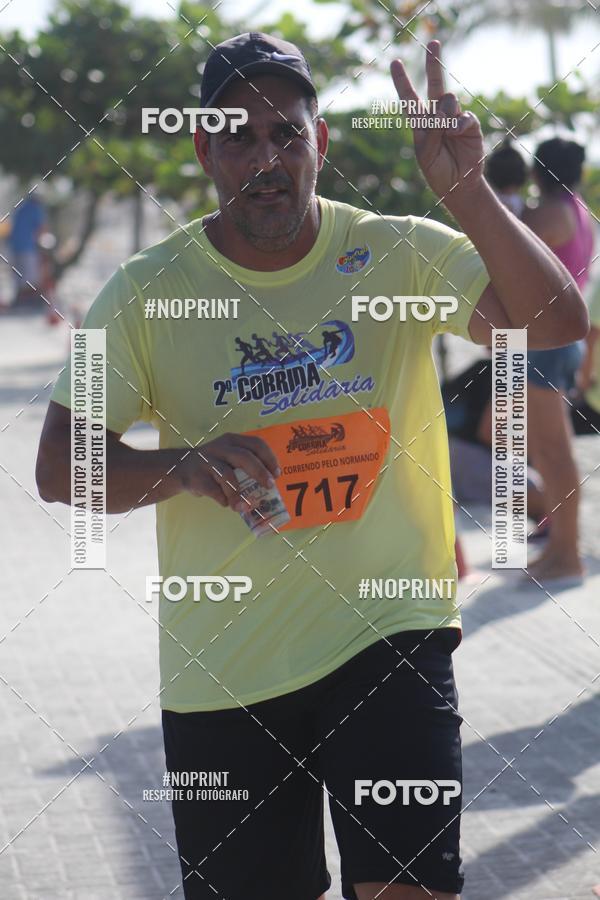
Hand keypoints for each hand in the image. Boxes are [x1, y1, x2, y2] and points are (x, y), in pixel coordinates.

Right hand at [179, 432, 279, 511]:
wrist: (179, 468)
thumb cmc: (213, 465)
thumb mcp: (228, 457)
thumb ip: (246, 466)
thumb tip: (269, 487)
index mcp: (232, 441)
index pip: (256, 444)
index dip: (269, 458)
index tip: (276, 474)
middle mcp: (220, 448)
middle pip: (244, 457)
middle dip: (260, 472)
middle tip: (269, 486)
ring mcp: (207, 461)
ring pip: (227, 475)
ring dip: (238, 494)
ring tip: (244, 507)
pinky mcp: (196, 477)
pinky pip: (213, 490)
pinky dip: (223, 499)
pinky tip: (227, 504)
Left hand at [390, 41, 484, 200]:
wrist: (457, 186)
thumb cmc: (437, 171)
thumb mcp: (425, 154)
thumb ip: (432, 130)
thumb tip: (447, 105)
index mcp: (421, 123)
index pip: (409, 99)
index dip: (403, 81)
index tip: (395, 62)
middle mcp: (438, 116)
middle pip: (435, 85)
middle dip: (433, 63)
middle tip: (433, 42)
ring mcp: (455, 118)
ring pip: (448, 100)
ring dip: (445, 114)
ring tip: (446, 132)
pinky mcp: (470, 125)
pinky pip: (464, 117)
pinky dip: (458, 126)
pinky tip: (457, 134)